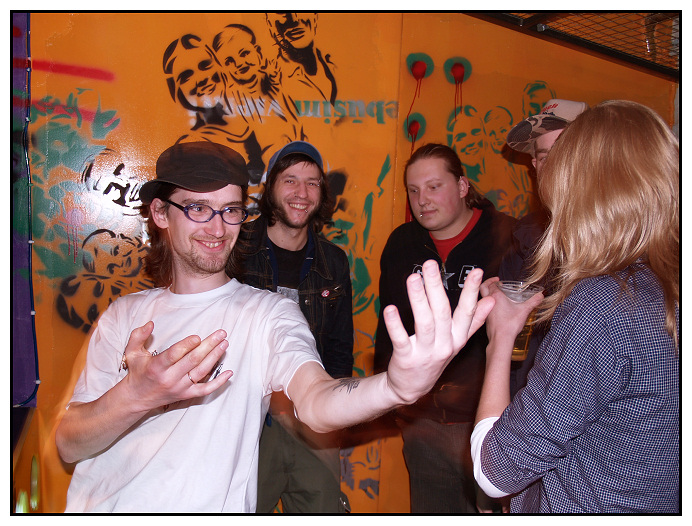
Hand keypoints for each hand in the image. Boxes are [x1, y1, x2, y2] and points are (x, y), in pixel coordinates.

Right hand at [121, 321, 232, 411]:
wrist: (136, 398)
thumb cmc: (137, 372)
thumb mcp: (132, 353)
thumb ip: (138, 336)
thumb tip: (150, 323)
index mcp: (157, 367)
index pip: (174, 355)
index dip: (186, 345)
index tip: (198, 337)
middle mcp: (170, 378)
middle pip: (193, 361)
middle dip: (209, 346)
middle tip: (221, 334)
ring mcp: (180, 388)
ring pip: (201, 372)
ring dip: (215, 357)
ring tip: (225, 344)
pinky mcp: (186, 395)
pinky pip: (205, 390)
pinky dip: (218, 383)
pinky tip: (229, 373)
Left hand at [382, 260, 494, 404]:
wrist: (412, 388)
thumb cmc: (434, 358)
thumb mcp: (457, 341)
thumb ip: (474, 321)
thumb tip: (491, 301)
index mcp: (457, 338)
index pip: (467, 312)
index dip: (472, 291)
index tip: (478, 271)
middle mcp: (444, 345)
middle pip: (442, 313)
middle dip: (436, 287)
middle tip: (430, 264)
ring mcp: (425, 353)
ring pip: (425, 323)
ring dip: (418, 299)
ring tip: (413, 278)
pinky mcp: (406, 359)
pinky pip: (401, 340)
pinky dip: (395, 325)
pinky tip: (390, 309)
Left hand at [480, 277, 543, 349]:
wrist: (501, 339)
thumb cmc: (509, 324)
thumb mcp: (525, 310)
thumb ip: (533, 301)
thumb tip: (540, 295)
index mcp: (496, 296)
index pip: (490, 283)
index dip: (493, 280)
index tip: (499, 279)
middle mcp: (488, 302)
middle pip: (483, 288)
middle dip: (488, 283)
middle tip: (494, 282)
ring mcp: (486, 311)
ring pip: (483, 298)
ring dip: (489, 294)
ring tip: (498, 295)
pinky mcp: (487, 318)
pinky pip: (486, 308)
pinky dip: (490, 304)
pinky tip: (499, 308)